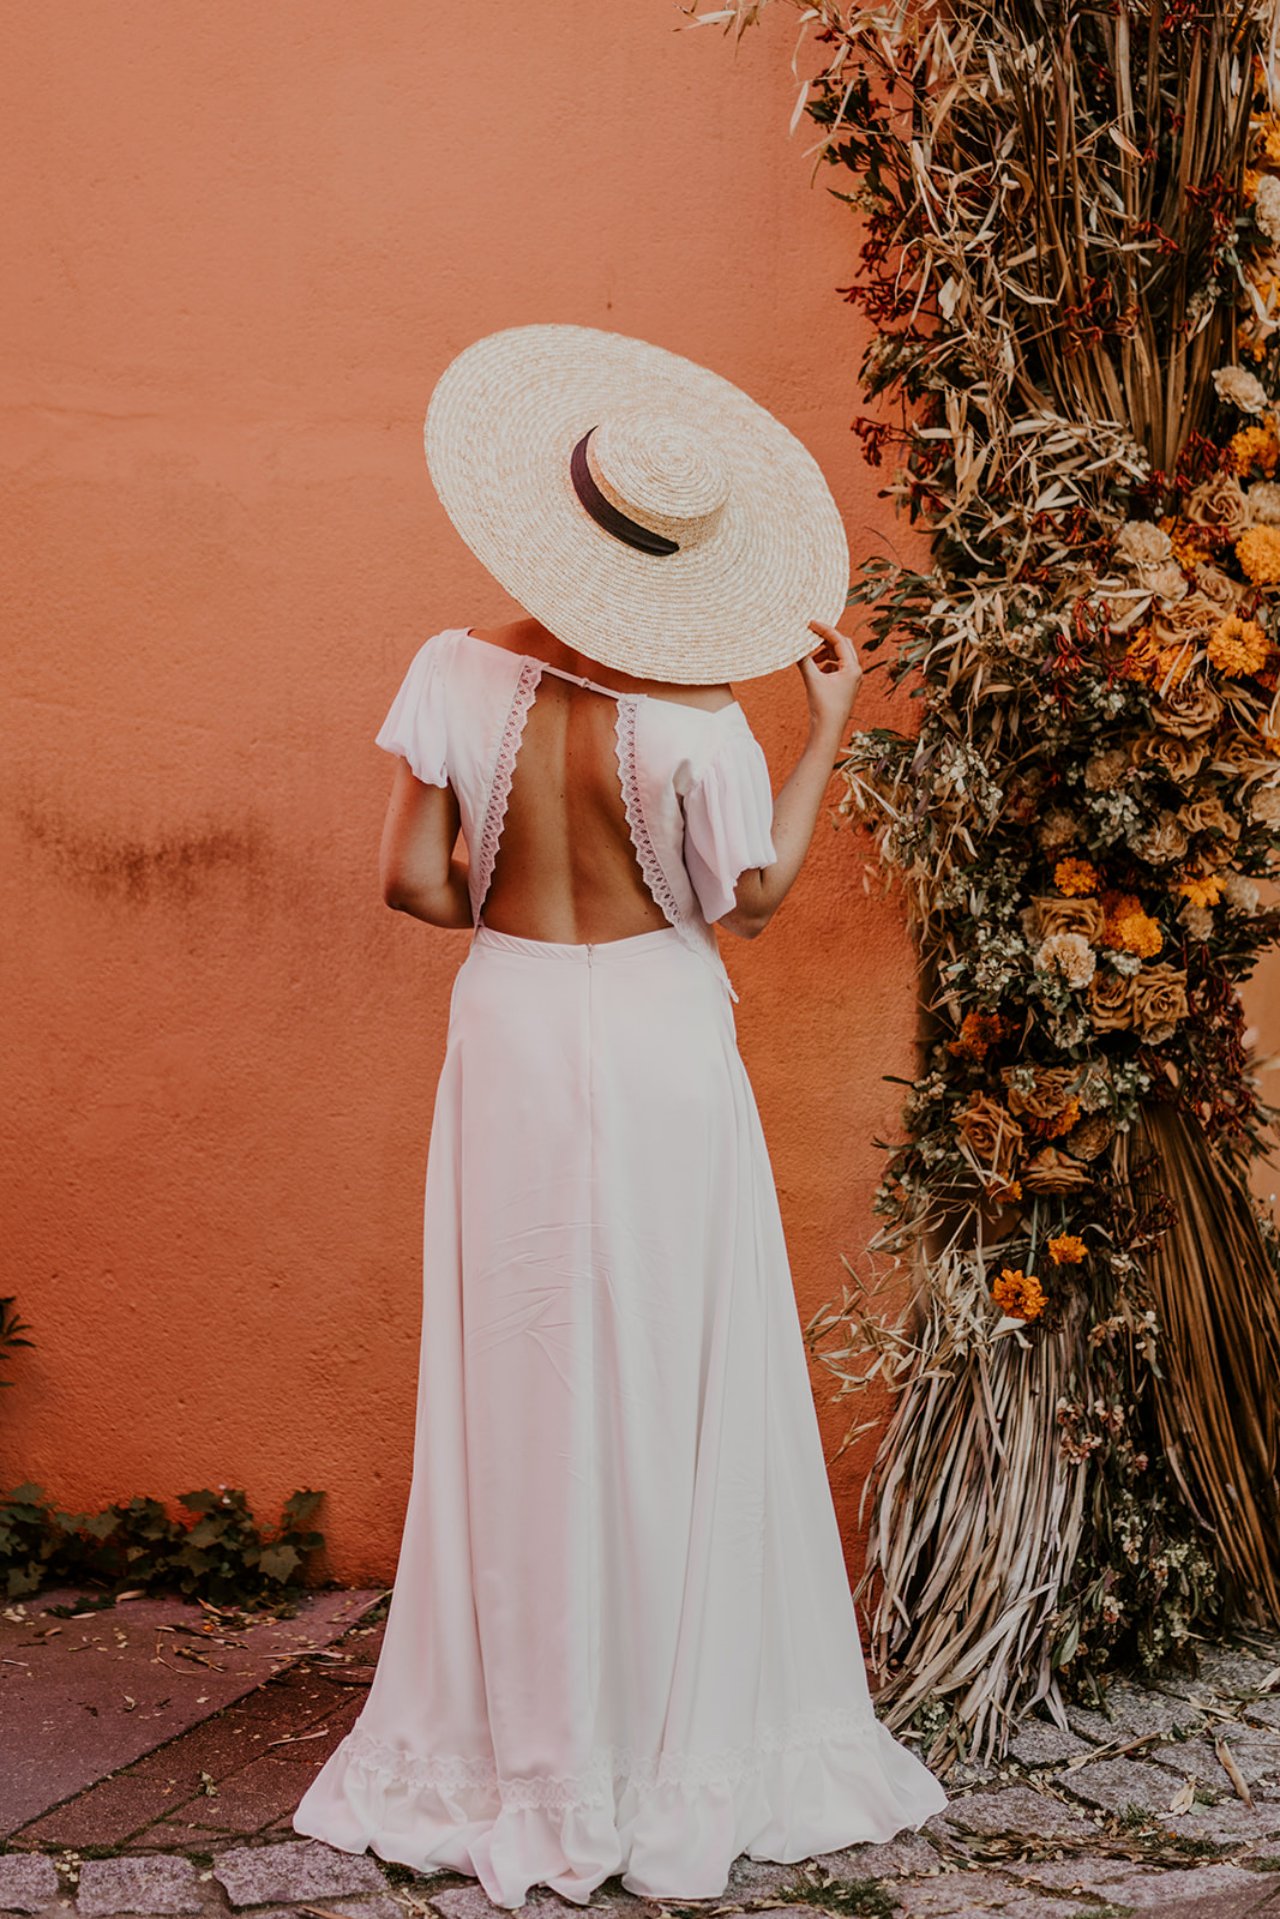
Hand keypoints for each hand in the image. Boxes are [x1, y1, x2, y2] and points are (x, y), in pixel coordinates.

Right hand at [799, 619, 861, 739]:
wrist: (828, 731)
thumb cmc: (823, 707)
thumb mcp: (812, 680)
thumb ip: (804, 660)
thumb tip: (795, 645)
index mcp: (852, 668)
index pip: (839, 640)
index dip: (824, 629)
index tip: (811, 623)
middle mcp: (855, 671)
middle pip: (842, 645)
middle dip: (826, 639)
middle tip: (810, 635)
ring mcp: (851, 679)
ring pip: (839, 656)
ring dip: (824, 652)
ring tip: (810, 656)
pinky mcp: (845, 686)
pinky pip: (836, 667)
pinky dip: (825, 663)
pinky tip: (813, 667)